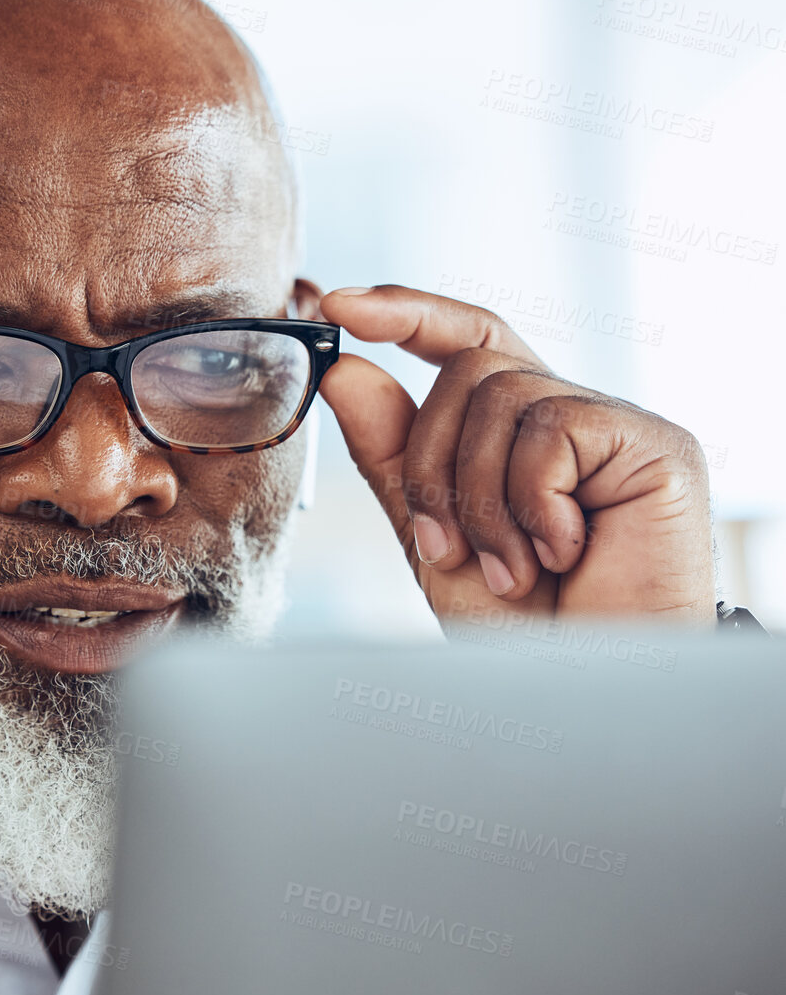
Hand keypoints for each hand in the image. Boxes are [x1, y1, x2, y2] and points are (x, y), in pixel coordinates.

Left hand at [316, 285, 714, 627]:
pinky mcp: (656, 444)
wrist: (582, 687)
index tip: (338, 307)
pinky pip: (554, 428)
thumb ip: (392, 454)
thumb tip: (346, 372)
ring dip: (481, 498)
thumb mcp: (430, 534)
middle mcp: (566, 413)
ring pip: (502, 394)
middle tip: (448, 550)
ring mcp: (613, 425)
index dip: (405, 312)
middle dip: (432, 466)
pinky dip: (533, 502)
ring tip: (508, 567)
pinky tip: (561, 553)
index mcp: (513, 429)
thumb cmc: (517, 624)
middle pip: (467, 372)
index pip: (464, 339)